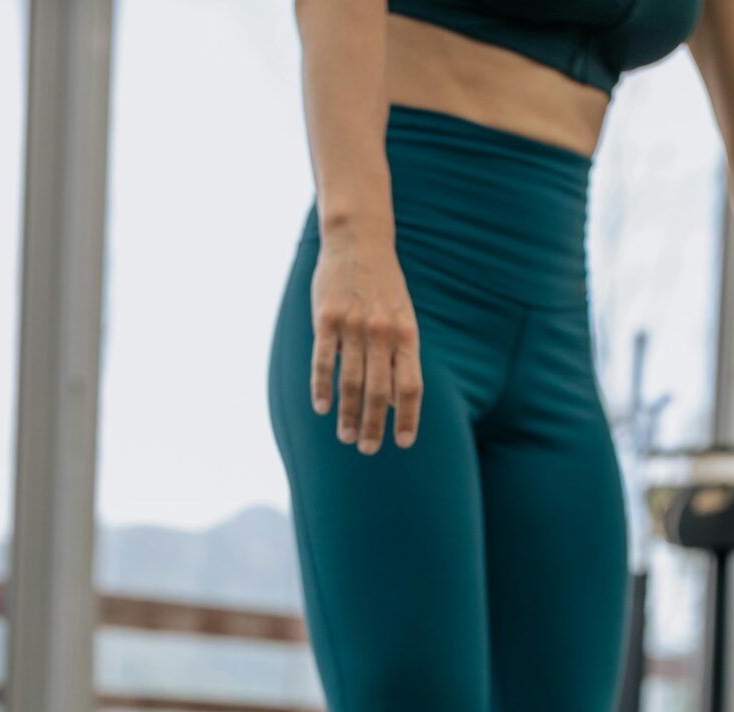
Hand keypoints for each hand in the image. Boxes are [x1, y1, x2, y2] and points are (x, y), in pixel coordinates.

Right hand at [310, 232, 423, 454]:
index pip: (411, 385)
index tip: (404, 443)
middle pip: (381, 391)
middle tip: (368, 449)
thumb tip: (399, 400)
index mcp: (406, 335)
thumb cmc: (383, 286)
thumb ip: (401, 356)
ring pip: (351, 381)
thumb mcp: (402, 317)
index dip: (409, 417)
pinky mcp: (326, 318)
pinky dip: (322, 388)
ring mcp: (354, 326)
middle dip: (375, 425)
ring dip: (349, 414)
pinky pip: (323, 361)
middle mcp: (382, 333)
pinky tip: (321, 408)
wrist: (359, 241)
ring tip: (347, 437)